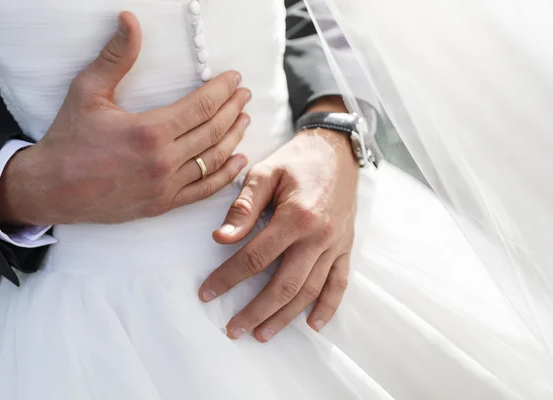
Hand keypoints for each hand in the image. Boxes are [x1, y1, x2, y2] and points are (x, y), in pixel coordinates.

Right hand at [0, 11, 250, 225]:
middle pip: (213, 131)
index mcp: (150, 131)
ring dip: (234, 138)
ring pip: (213, 160)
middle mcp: (164, 161)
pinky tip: (238, 161)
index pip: (202, 106)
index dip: (222, 90)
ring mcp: (165, 186)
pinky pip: (204, 190)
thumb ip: (115, 57)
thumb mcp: (88, 91)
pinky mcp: (162, 205)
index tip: (234, 79)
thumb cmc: (69, 139)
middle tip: (244, 95)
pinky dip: (225, 175)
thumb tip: (129, 20)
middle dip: (233, 109)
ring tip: (244, 120)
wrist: (51, 189)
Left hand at [199, 98, 358, 341]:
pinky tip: (313, 324)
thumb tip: (220, 239)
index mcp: (295, 217)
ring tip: (262, 333)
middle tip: (233, 329)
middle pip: (283, 285)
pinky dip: (328, 306)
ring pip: (309, 290)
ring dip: (285, 316)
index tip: (207, 293)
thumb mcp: (264, 173)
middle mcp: (318, 236)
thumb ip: (243, 208)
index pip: (255, 258)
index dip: (228, 278)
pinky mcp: (345, 247)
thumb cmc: (296, 160)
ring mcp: (335, 245)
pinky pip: (339, 283)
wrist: (337, 149)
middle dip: (255, 311)